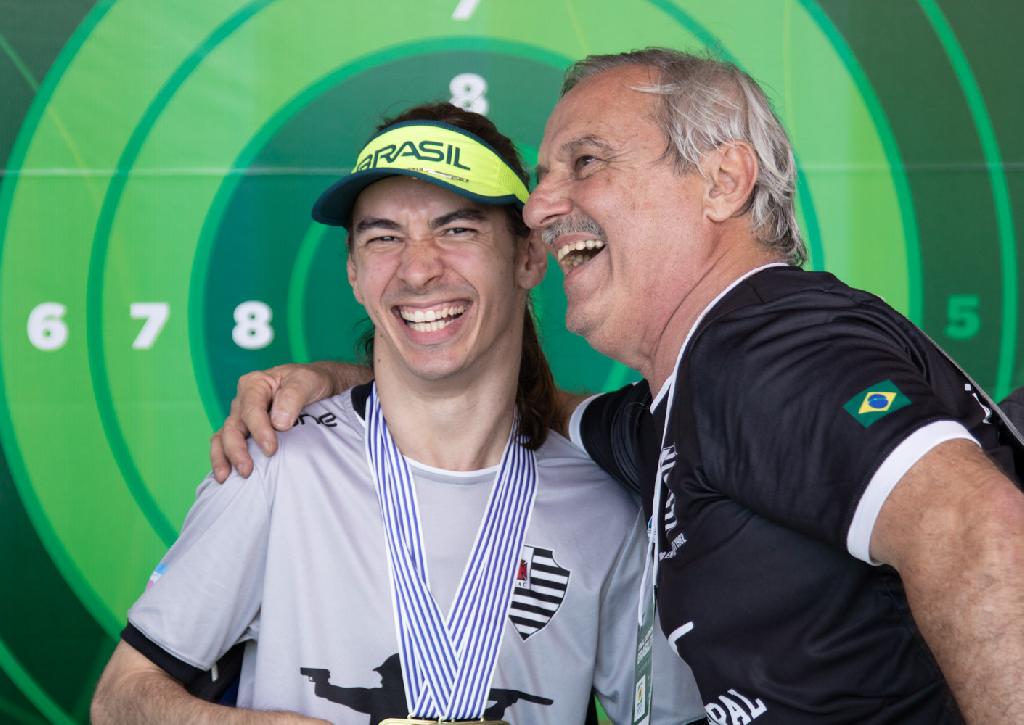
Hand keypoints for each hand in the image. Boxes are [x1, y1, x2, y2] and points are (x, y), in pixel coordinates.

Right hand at [210, 363, 336, 481]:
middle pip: (232, 426)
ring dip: (224, 458)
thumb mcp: (307, 381)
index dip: (259, 430)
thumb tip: (278, 423)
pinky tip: (225, 476)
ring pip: (224, 437)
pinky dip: (223, 459)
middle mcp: (243, 401)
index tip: (271, 449)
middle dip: (237, 450)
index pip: (251, 409)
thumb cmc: (310, 382)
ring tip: (225, 477)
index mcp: (255, 384)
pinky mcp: (243, 432)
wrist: (317, 388)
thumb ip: (293, 397)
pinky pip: (225, 444)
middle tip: (247, 470)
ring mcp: (241, 418)